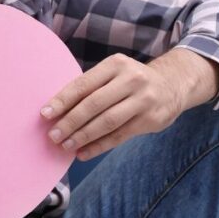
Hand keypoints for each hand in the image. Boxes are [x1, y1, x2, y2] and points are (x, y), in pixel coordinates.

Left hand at [41, 53, 183, 160]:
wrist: (173, 84)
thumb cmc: (130, 81)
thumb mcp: (114, 73)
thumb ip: (91, 87)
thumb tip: (56, 111)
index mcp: (115, 64)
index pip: (83, 84)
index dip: (62, 100)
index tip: (45, 114)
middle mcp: (131, 80)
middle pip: (94, 104)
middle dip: (70, 122)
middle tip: (53, 135)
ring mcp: (144, 100)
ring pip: (107, 122)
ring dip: (83, 136)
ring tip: (66, 146)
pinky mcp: (151, 120)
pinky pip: (120, 136)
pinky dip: (99, 146)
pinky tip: (83, 152)